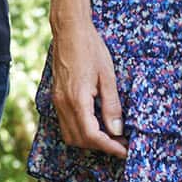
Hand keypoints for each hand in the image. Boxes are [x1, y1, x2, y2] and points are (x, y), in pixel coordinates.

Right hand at [49, 19, 126, 158]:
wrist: (70, 30)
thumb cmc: (90, 49)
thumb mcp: (108, 77)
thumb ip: (112, 106)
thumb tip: (117, 131)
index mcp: (77, 99)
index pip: (92, 135)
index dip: (109, 147)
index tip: (124, 151)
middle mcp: (63, 103)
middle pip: (80, 140)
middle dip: (101, 146)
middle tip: (121, 144)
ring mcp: (57, 100)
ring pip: (70, 134)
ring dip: (90, 141)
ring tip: (111, 137)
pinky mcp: (57, 96)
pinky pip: (66, 123)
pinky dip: (81, 130)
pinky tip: (97, 125)